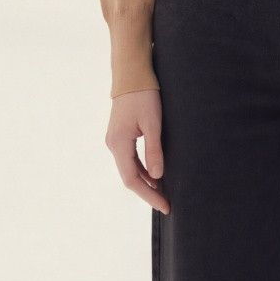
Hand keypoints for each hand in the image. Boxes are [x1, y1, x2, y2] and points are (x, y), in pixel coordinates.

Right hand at [105, 87, 169, 213]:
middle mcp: (113, 145)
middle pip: (129, 177)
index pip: (132, 180)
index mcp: (119, 144)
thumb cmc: (144, 96)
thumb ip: (154, 151)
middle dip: (147, 192)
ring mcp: (115, 140)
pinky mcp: (119, 135)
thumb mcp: (153, 123)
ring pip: (129, 169)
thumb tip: (158, 177)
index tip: (165, 206)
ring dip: (145, 182)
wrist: (131, 75)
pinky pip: (129, 159)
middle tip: (166, 204)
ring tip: (163, 193)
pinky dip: (141, 170)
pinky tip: (154, 175)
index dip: (149, 195)